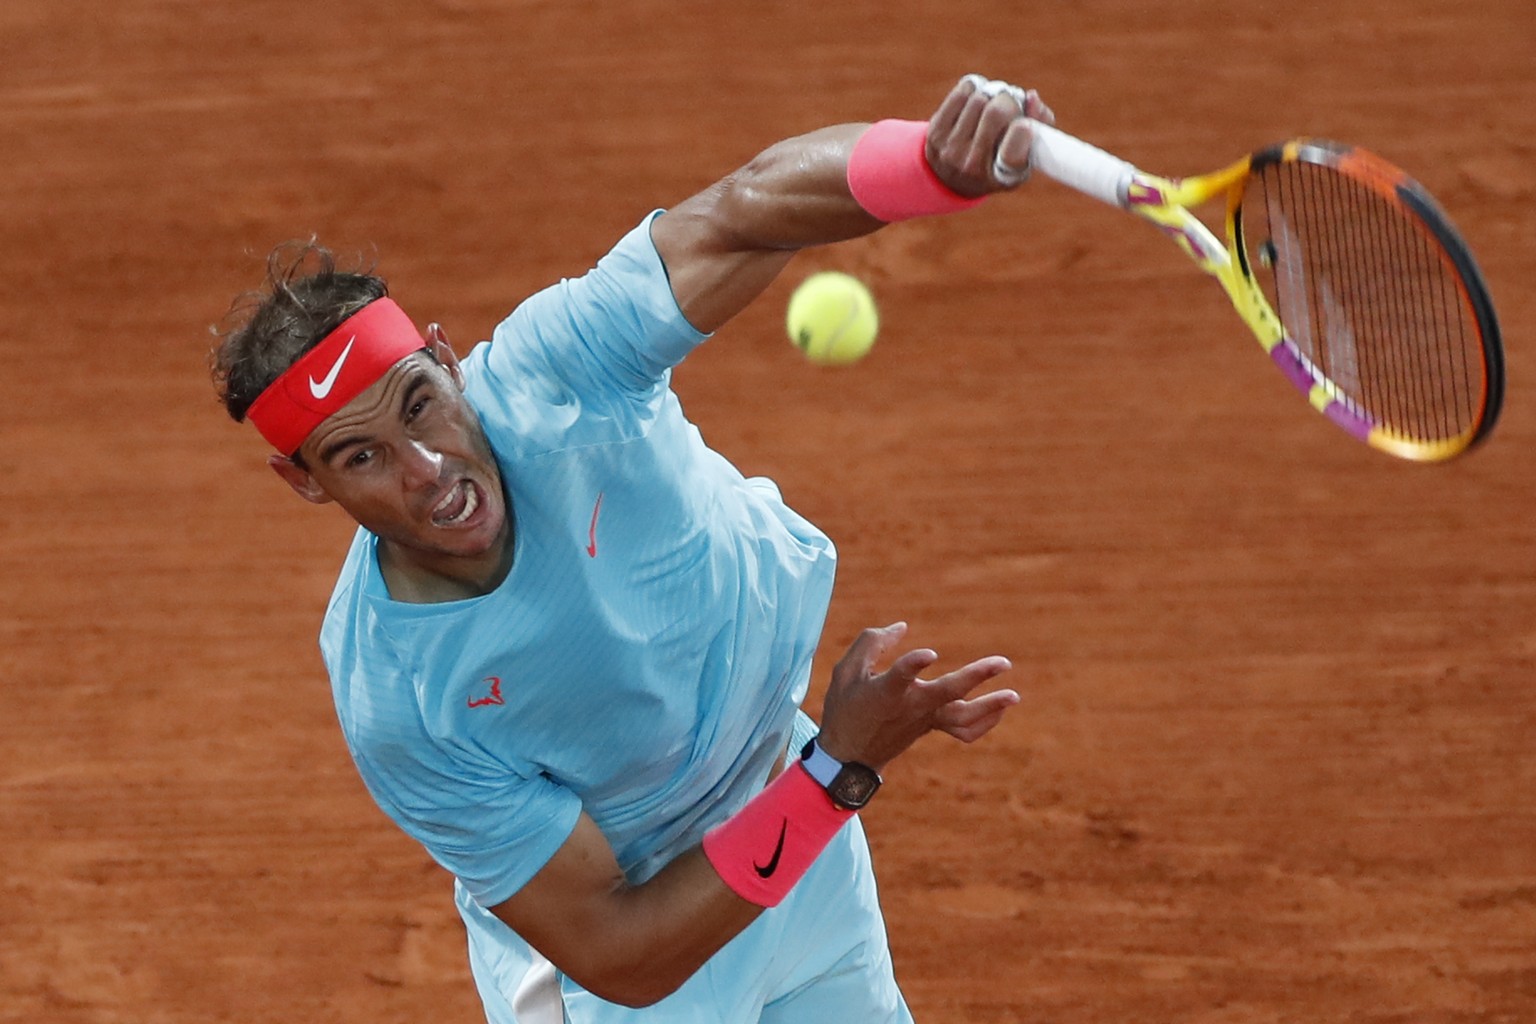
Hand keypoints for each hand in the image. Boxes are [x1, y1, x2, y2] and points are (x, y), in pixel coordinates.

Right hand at [816, 622, 1019, 771]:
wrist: (850, 757)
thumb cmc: (845, 708)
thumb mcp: (845, 671)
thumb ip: (872, 642)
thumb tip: (902, 628)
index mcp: (885, 692)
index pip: (901, 677)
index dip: (914, 664)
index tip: (929, 654)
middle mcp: (910, 706)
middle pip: (948, 693)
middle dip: (976, 677)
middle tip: (1004, 663)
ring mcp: (924, 720)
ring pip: (963, 717)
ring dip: (990, 707)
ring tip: (1014, 696)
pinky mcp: (932, 727)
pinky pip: (965, 731)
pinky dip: (984, 721)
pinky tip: (999, 707)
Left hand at [924, 74, 1056, 197]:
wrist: (951, 178)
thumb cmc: (1000, 160)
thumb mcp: (1026, 154)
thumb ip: (1040, 125)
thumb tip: (1031, 97)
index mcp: (1002, 176)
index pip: (1013, 152)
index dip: (1023, 132)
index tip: (1025, 123)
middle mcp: (973, 166)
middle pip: (996, 113)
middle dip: (1009, 100)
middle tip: (1011, 102)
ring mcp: (950, 150)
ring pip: (979, 99)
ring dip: (991, 93)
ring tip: (993, 100)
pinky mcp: (935, 133)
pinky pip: (961, 94)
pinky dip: (973, 88)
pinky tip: (976, 95)